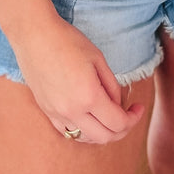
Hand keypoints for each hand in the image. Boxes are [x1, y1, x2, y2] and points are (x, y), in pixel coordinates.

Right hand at [13, 13, 145, 145]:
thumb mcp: (98, 59)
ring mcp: (57, 113)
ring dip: (102, 132)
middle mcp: (72, 111)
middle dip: (122, 129)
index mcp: (89, 96)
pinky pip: (68, 132)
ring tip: (109, 115)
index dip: (134, 118)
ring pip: (86, 138)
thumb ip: (112, 86)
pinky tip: (90, 118)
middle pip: (105, 137)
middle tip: (128, 115)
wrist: (34, 35)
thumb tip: (118, 105)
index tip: (139, 107)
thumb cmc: (68, 41)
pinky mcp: (46, 111)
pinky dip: (83, 131)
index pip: (118, 122)